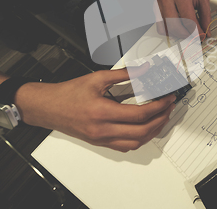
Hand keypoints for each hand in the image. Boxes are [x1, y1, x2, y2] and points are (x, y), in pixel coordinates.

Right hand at [15, 64, 175, 151]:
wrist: (47, 107)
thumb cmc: (67, 93)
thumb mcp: (96, 78)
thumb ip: (123, 74)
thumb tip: (144, 70)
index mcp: (102, 112)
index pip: (139, 114)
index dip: (158, 106)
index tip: (167, 98)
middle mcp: (103, 130)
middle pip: (142, 131)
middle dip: (161, 119)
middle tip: (169, 108)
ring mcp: (101, 139)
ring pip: (136, 142)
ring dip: (153, 132)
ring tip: (161, 118)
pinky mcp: (100, 142)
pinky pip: (125, 147)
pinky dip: (139, 139)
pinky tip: (145, 129)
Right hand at [155, 0, 210, 38]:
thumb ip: (206, 16)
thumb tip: (206, 32)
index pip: (188, 20)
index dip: (196, 31)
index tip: (201, 36)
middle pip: (176, 26)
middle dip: (187, 35)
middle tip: (194, 36)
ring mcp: (159, 4)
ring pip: (167, 29)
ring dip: (179, 34)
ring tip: (187, 32)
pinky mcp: (155, 8)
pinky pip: (160, 27)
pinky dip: (169, 31)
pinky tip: (177, 28)